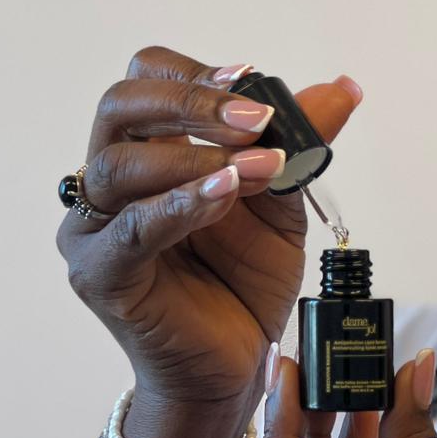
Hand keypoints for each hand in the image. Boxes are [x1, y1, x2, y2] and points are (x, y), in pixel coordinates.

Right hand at [57, 45, 361, 413]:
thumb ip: (299, 144)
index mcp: (146, 152)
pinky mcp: (101, 275)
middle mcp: (108, 183)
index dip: (193, 73)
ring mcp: (95, 229)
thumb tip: (342, 89)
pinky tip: (225, 193)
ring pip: (118, 165)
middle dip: (192, 102)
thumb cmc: (244, 283)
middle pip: (120, 108)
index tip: (250, 77)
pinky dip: (180, 204)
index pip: (145, 83)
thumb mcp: (283, 202)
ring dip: (193, 155)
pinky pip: (130, 230)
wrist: (237, 364)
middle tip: (257, 120)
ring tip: (256, 166)